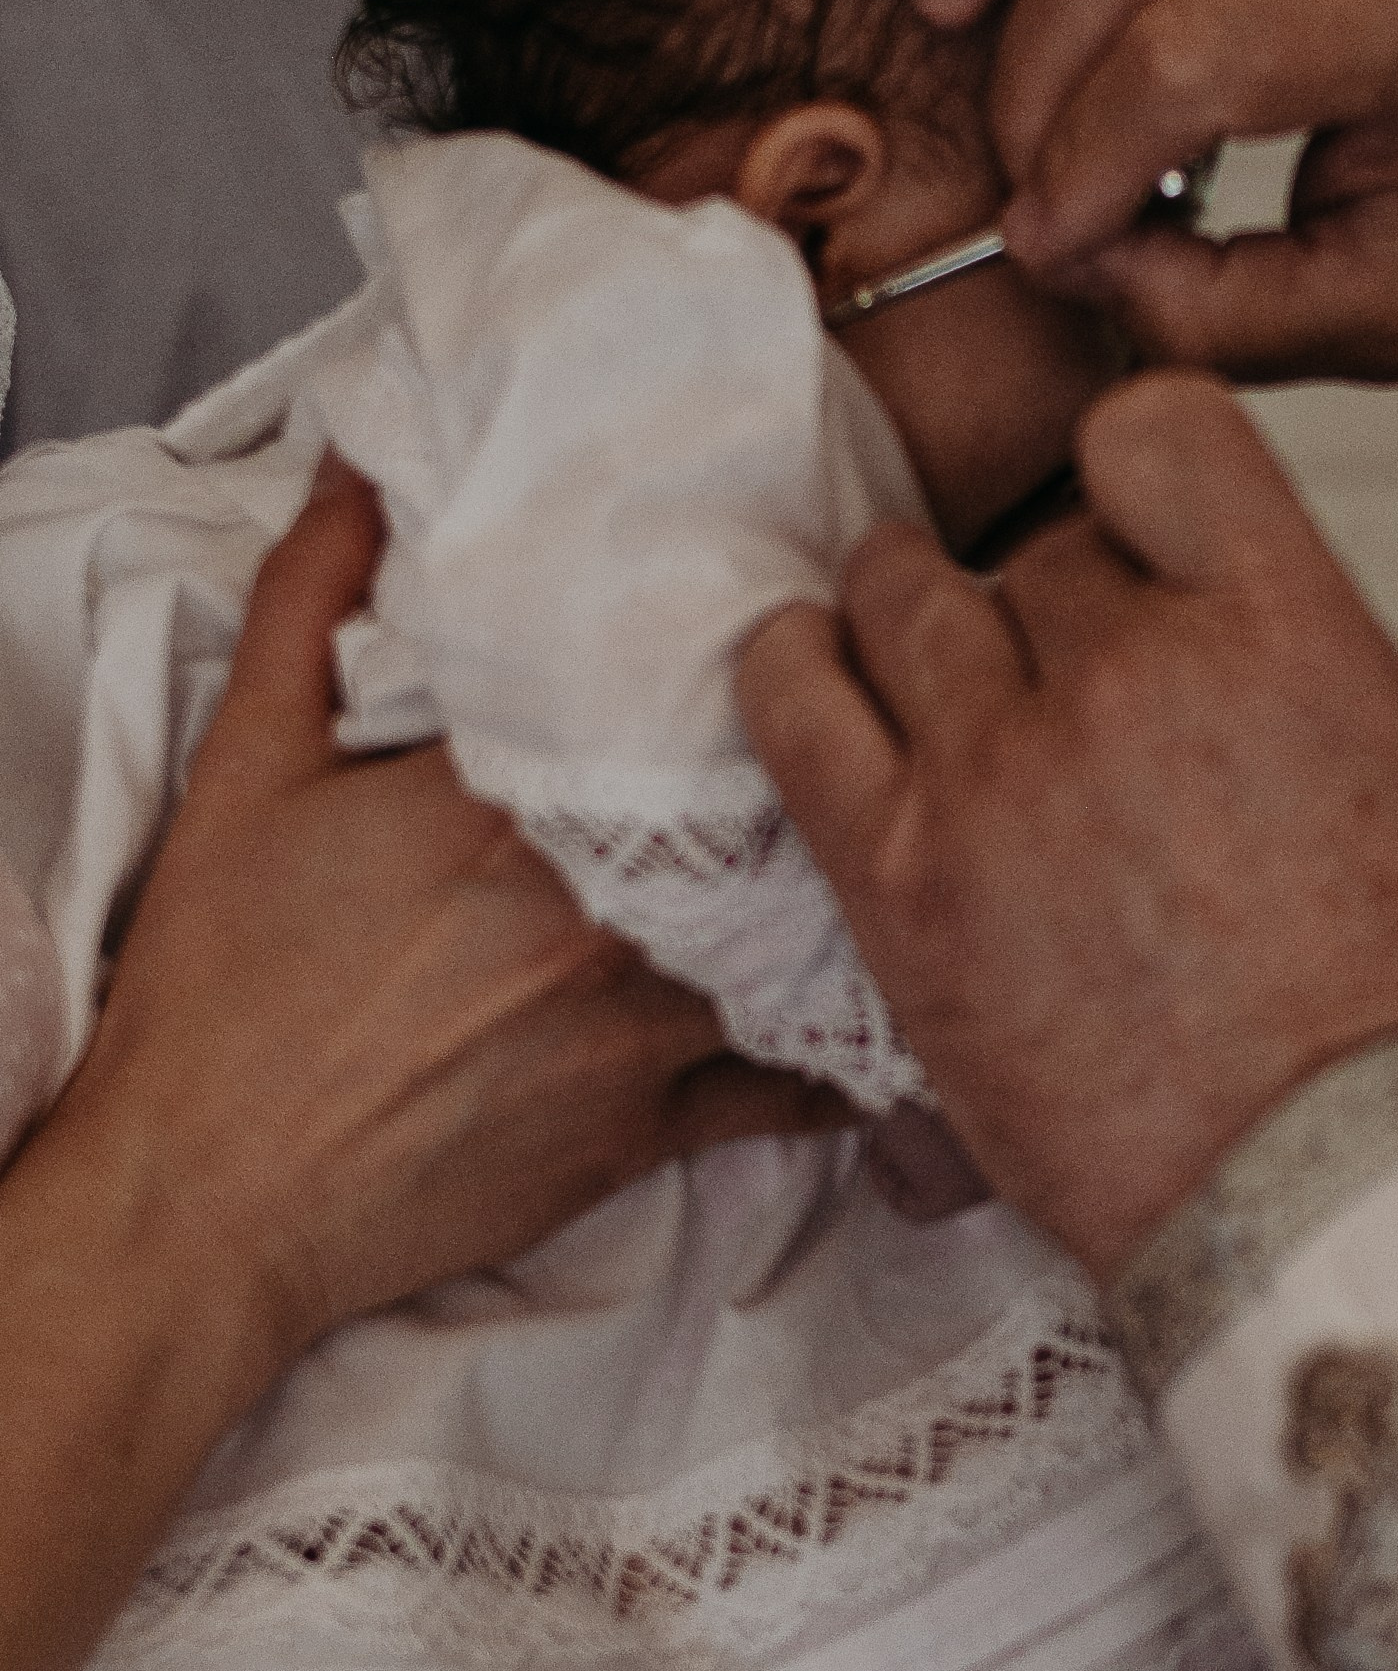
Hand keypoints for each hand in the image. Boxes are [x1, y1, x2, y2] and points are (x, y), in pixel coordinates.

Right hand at [55, 458, 848, 1389]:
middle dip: (822, 770)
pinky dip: (846, 1050)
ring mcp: (642, 1028)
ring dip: (854, 902)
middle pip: (771, 810)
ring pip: (807, 945)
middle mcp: (605, 912)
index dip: (742, 656)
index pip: (677, 696)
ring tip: (911, 852)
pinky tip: (891, 1006)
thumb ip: (312, 597)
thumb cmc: (221, 991)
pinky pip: (799, 1089)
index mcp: (513, 804)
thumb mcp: (246, 764)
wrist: (213, 1198)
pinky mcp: (652, 1130)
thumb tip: (367, 472)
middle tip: (878, 726)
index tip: (784, 624)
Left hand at [738, 373, 1397, 1280]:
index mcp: (1286, 627)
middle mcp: (1131, 670)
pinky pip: (790, 705)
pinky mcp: (901, 881)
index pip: (1154, 432)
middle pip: (1036, 551)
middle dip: (1053, 612)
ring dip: (916, 621)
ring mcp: (1000, 771)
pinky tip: (815, 684)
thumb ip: (1353, 711)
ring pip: (898, 597)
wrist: (1330, 1208)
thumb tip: (1300, 694)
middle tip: (1068, 701)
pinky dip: (794, 671)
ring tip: (931, 678)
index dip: (1143, 481)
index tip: (1144, 547)